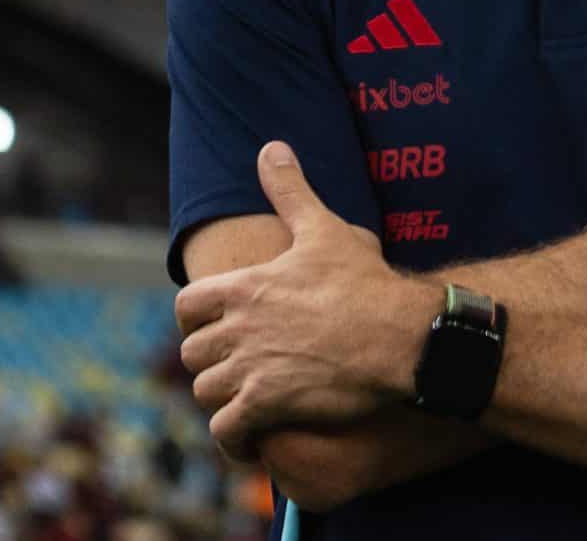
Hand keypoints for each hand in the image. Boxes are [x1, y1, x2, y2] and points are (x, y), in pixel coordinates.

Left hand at [174, 142, 436, 462]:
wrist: (400, 337)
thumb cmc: (364, 283)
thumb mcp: (325, 228)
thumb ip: (291, 190)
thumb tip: (271, 147)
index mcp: (245, 287)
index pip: (186, 305)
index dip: (196, 318)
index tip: (217, 325)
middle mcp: (239, 328)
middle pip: (192, 351)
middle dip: (211, 359)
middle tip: (237, 364)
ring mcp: (251, 369)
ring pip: (206, 391)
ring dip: (222, 397)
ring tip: (245, 399)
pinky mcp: (267, 406)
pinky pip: (226, 431)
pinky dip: (232, 438)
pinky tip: (251, 437)